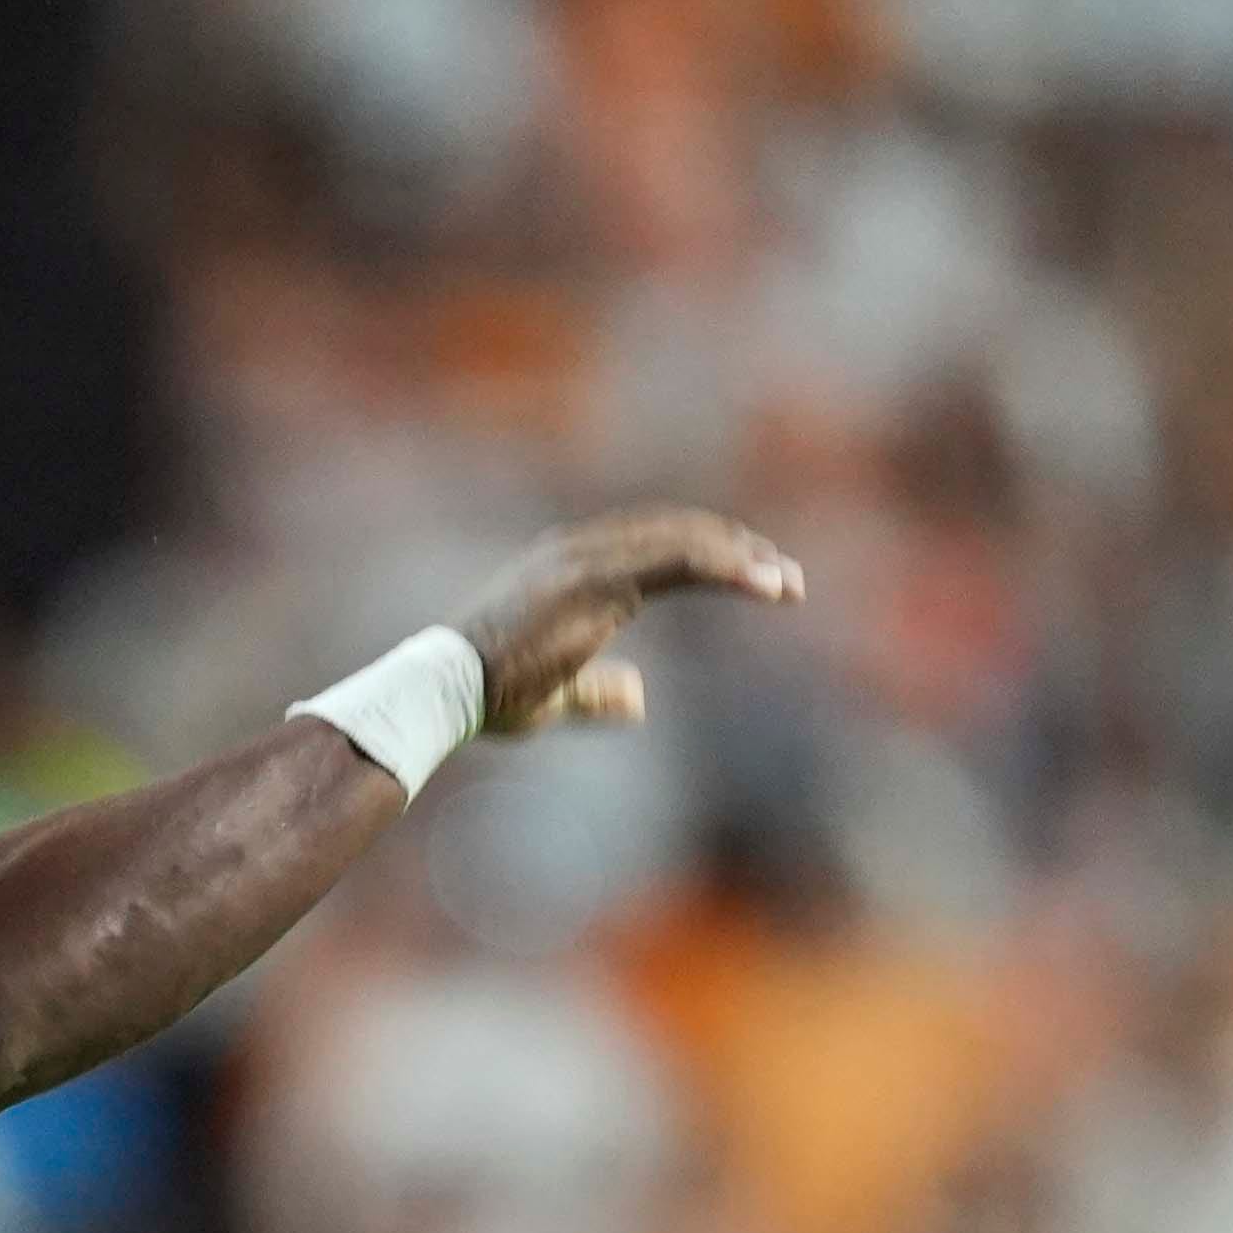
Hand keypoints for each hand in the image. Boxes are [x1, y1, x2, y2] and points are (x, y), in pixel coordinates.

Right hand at [451, 508, 801, 731]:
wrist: (443, 691)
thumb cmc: (489, 697)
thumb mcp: (556, 695)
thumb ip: (598, 691)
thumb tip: (640, 696)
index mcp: (572, 568)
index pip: (654, 545)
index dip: (710, 556)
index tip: (759, 577)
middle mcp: (580, 552)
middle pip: (676, 534)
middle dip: (738, 553)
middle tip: (789, 580)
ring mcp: (586, 561)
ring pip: (682, 542)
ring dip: (742, 559)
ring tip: (787, 583)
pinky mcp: (593, 580)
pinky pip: (673, 561)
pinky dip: (724, 567)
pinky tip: (764, 583)